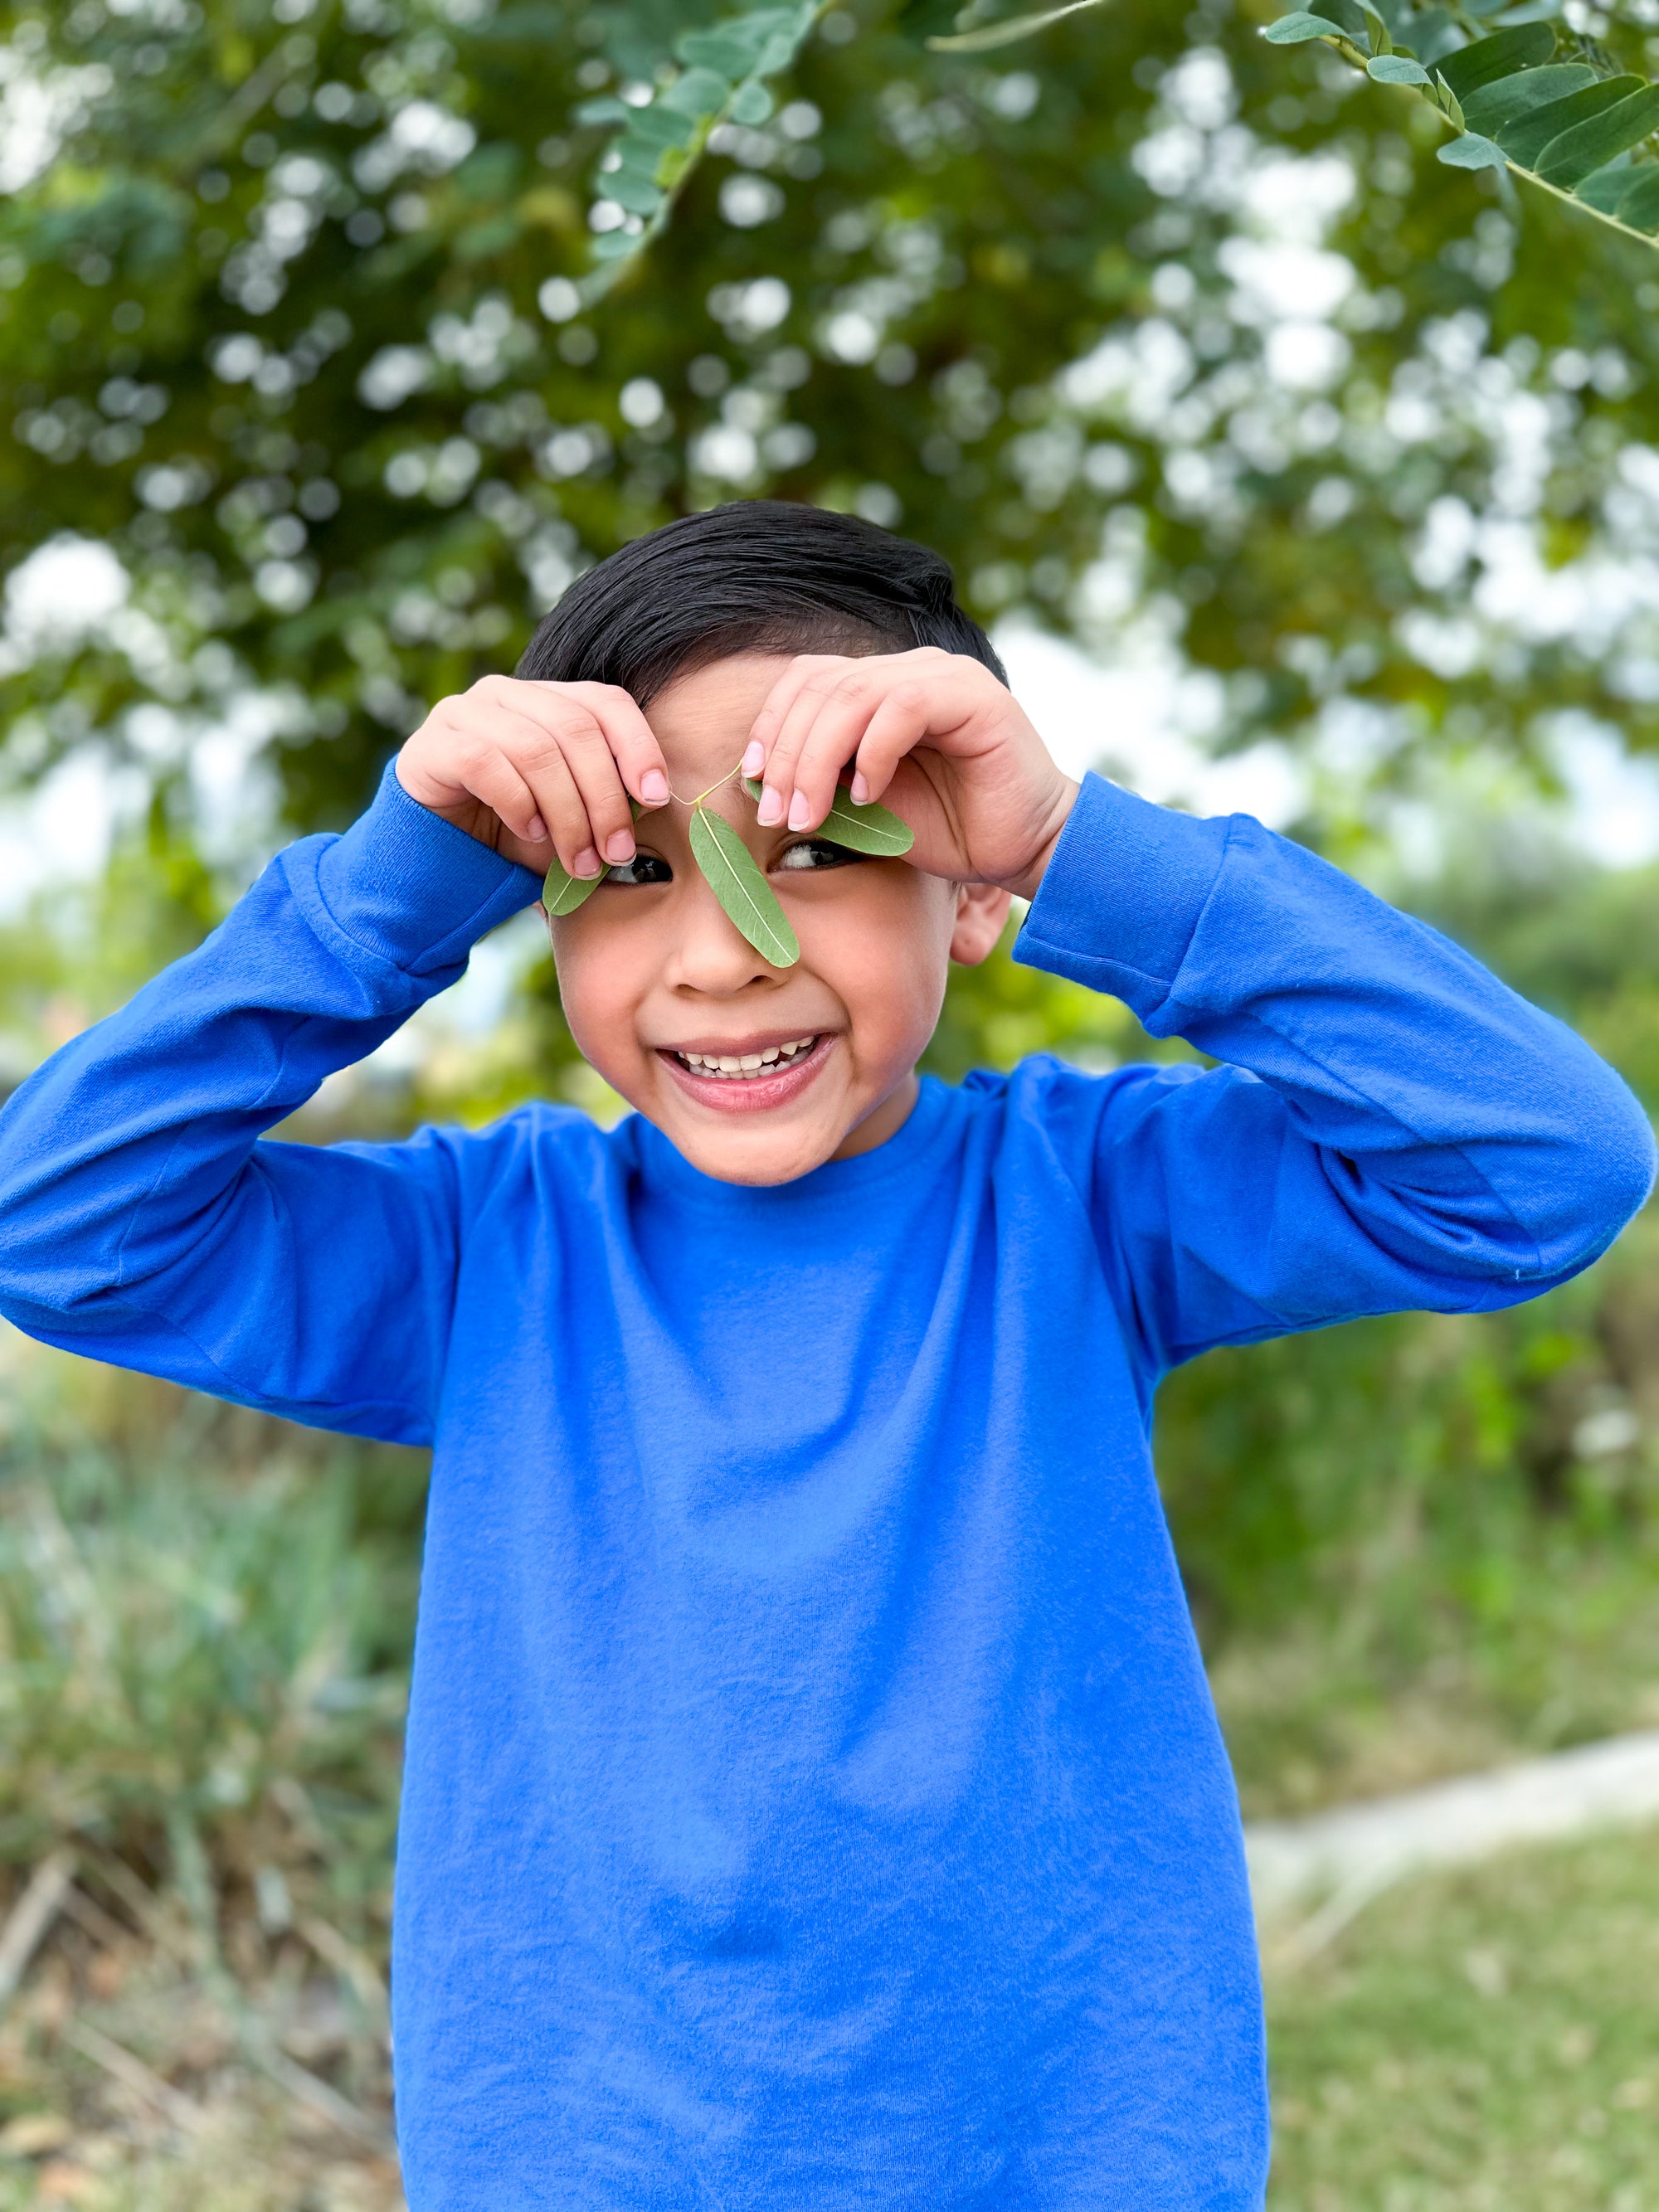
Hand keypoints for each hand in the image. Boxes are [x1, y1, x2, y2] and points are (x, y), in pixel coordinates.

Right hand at [395, 675, 671, 876]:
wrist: (435, 856)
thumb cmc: (512, 833)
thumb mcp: (571, 816)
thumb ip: (607, 800)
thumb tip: (656, 802)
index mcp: (547, 700)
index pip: (606, 701)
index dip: (638, 746)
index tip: (655, 798)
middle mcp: (506, 693)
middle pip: (575, 729)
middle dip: (604, 797)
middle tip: (615, 852)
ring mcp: (464, 712)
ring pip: (535, 750)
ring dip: (567, 814)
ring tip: (577, 861)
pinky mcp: (432, 744)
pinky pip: (486, 764)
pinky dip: (518, 803)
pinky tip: (529, 833)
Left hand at [743, 649, 1078, 898]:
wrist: (1022, 849)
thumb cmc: (948, 830)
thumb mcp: (864, 807)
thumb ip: (821, 782)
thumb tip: (757, 780)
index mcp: (882, 685)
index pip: (808, 679)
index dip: (770, 726)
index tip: (750, 782)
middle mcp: (910, 669)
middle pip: (822, 685)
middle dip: (785, 752)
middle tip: (775, 811)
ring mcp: (943, 676)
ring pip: (854, 693)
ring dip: (817, 758)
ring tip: (810, 812)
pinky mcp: (975, 695)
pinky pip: (904, 707)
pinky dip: (873, 753)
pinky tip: (867, 795)